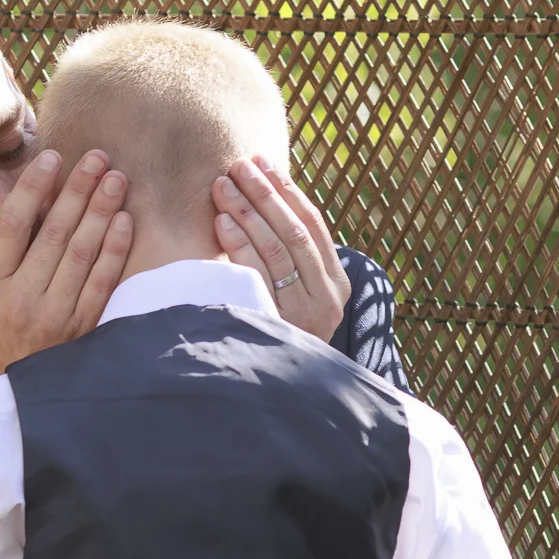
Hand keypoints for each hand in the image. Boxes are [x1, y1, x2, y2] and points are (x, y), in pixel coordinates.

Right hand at [0, 149, 132, 372]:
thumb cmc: (10, 324)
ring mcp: (53, 316)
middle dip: (77, 190)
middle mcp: (19, 299)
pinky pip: (102, 281)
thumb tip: (37, 190)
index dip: (32, 187)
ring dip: (100, 211)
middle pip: (52, 233)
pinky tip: (124, 220)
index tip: (53, 157)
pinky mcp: (83, 328)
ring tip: (115, 178)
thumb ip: (8, 249)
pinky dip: (115, 248)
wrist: (32, 385)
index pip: (11, 225)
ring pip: (80, 253)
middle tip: (97, 157)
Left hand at [212, 157, 349, 342]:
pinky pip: (256, 276)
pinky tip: (221, 222)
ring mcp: (304, 314)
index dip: (287, 191)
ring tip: (223, 185)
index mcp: (338, 284)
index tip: (262, 163)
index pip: (313, 225)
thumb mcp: (299, 299)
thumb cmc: (284, 334)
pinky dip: (238, 244)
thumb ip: (291, 260)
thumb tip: (264, 200)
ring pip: (275, 250)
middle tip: (237, 166)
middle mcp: (327, 299)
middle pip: (293, 232)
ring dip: (247, 212)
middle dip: (264, 195)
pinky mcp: (276, 326)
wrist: (285, 395)